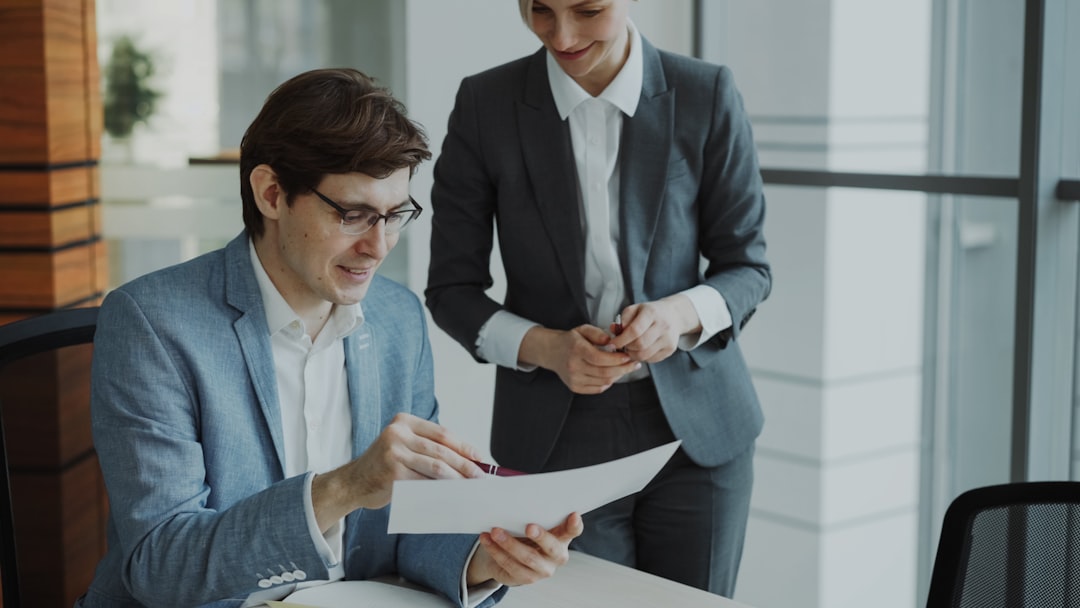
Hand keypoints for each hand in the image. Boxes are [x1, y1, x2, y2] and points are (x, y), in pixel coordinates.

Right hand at [311, 413, 482, 529]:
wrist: (353, 483)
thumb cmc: (384, 466)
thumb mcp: (404, 447)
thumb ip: (428, 449)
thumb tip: (467, 460)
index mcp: (404, 421)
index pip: (442, 433)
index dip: (464, 446)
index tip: (480, 458)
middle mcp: (397, 433)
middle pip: (441, 450)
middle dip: (465, 465)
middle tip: (480, 476)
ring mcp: (394, 452)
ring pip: (436, 466)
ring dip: (458, 478)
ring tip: (471, 487)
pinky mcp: (393, 473)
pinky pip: (424, 482)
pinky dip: (441, 490)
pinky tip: (452, 496)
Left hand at [467, 513, 583, 586]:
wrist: (511, 557)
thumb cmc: (523, 532)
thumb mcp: (530, 520)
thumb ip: (530, 509)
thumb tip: (508, 489)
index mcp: (562, 537)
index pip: (573, 530)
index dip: (574, 524)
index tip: (573, 514)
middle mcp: (557, 555)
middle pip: (552, 547)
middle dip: (541, 536)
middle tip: (529, 527)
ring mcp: (543, 569)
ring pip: (528, 557)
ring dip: (509, 543)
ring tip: (495, 531)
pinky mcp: (527, 578)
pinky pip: (510, 565)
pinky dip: (496, 551)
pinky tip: (487, 540)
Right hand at [519, 325, 640, 393]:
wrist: (552, 352)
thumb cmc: (571, 340)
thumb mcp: (583, 329)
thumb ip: (598, 333)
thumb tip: (612, 341)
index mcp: (576, 349)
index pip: (600, 358)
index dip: (617, 359)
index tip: (628, 356)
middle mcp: (574, 366)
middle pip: (604, 373)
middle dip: (623, 369)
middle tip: (634, 364)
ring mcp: (574, 379)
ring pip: (604, 382)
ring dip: (618, 376)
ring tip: (624, 368)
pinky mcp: (575, 387)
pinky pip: (598, 388)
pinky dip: (608, 382)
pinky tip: (612, 374)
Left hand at [609, 296, 701, 363]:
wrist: (673, 315)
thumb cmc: (650, 312)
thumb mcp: (635, 309)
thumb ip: (623, 320)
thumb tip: (613, 330)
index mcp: (652, 313)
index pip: (634, 330)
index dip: (621, 339)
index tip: (612, 344)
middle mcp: (663, 325)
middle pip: (640, 345)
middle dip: (627, 347)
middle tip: (622, 345)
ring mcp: (668, 339)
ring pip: (645, 355)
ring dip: (633, 354)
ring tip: (630, 348)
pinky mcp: (671, 349)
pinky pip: (651, 359)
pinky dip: (642, 357)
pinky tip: (640, 349)